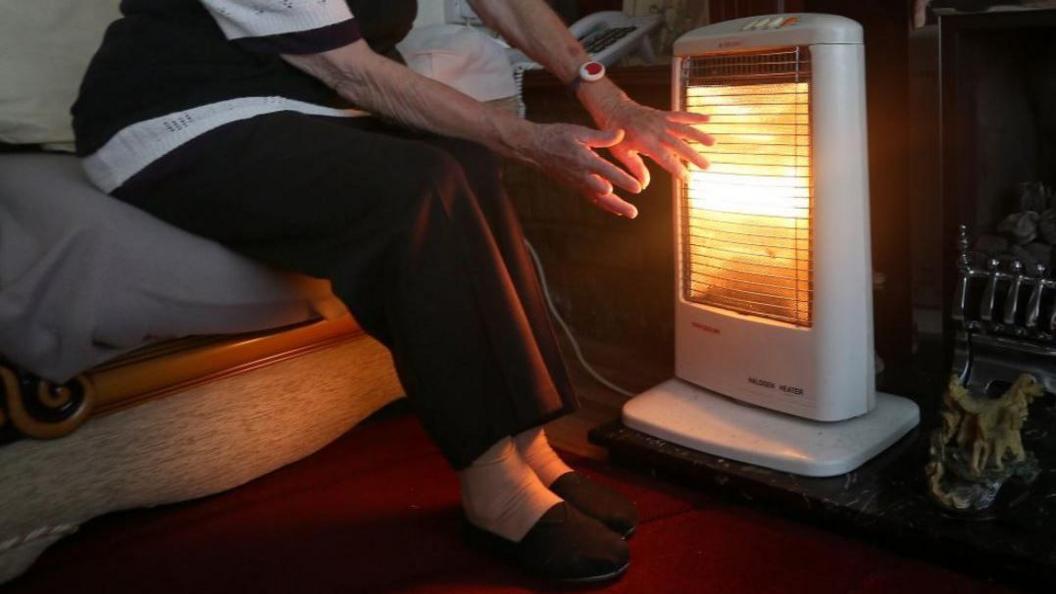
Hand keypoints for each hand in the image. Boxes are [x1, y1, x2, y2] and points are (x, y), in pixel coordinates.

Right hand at [515, 122, 643, 217]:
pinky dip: (604, 205)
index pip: (608, 172)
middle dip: (619, 203)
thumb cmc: (558, 136)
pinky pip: (591, 198)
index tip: (638, 188)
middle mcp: (582, 175)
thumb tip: (621, 134)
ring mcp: (577, 183)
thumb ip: (602, 136)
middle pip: (603, 193)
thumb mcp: (580, 131)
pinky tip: (616, 210)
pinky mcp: (575, 186)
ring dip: (614, 207)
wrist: (535, 148)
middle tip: (634, 212)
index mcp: (585, 160)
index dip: (623, 180)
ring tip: (630, 214)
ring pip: (598, 199)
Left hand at [579, 81, 714, 187]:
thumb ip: (635, 168)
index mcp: (645, 142)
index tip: (687, 179)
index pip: (665, 158)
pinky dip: (694, 117)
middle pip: (678, 145)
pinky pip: (681, 115)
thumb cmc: (616, 136)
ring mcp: (661, 121)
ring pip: (683, 128)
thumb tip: (644, 185)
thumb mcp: (621, 154)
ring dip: (699, 135)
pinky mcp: (663, 115)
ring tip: (713, 143)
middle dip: (693, 156)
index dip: (677, 169)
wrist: (614, 109)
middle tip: (707, 166)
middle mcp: (655, 130)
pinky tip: (709, 119)